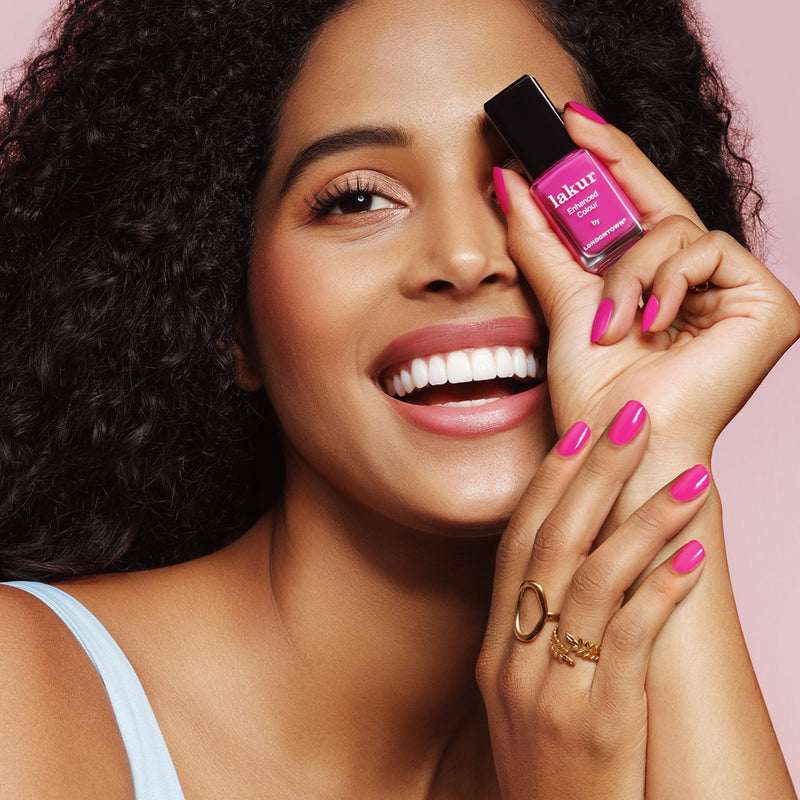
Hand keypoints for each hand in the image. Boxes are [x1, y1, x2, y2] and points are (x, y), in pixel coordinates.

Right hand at [477, 402, 708, 799]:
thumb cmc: (551, 770)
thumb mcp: (525, 698)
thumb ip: (540, 634)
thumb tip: (579, 568)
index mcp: (495, 648)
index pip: (517, 544)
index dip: (548, 484)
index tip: (578, 433)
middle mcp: (514, 659)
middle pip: (554, 544)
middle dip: (594, 475)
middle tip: (631, 419)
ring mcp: (550, 690)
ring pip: (595, 581)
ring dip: (643, 522)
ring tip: (689, 478)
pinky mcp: (599, 722)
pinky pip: (629, 640)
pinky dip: (661, 591)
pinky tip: (696, 558)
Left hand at [497, 107, 799, 464]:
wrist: (621, 443)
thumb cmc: (597, 391)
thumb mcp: (563, 302)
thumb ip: (543, 243)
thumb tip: (513, 183)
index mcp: (662, 285)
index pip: (641, 209)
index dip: (612, 160)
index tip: (572, 122)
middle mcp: (704, 284)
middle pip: (663, 205)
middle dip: (613, 170)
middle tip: (569, 132)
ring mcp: (738, 292)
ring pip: (677, 231)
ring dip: (629, 273)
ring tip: (610, 323)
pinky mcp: (768, 304)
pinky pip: (709, 251)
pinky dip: (667, 281)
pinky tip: (650, 322)